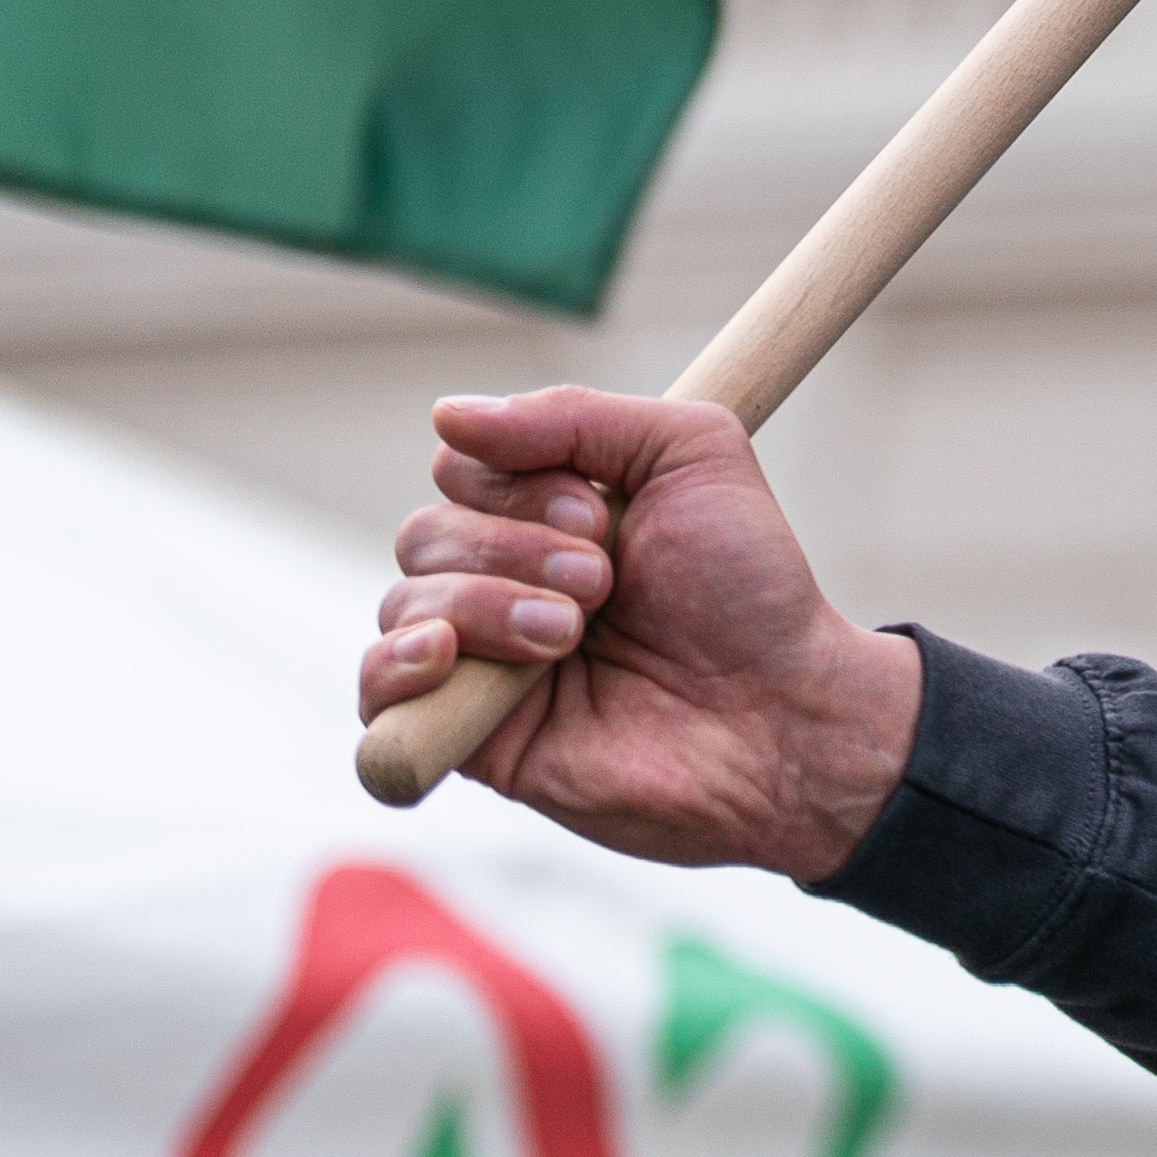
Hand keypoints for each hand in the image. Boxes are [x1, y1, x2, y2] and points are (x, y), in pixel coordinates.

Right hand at [360, 387, 923, 875]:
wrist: (782, 713)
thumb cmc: (749, 588)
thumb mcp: (689, 454)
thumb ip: (575, 416)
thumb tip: (446, 415)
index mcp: (550, 517)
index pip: (460, 469)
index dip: (514, 480)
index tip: (598, 511)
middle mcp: (506, 586)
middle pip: (424, 534)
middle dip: (510, 547)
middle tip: (602, 581)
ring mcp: (485, 664)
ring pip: (404, 605)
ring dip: (485, 606)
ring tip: (572, 633)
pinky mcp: (473, 740)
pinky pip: (374, 702)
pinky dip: (391, 670)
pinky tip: (444, 656)